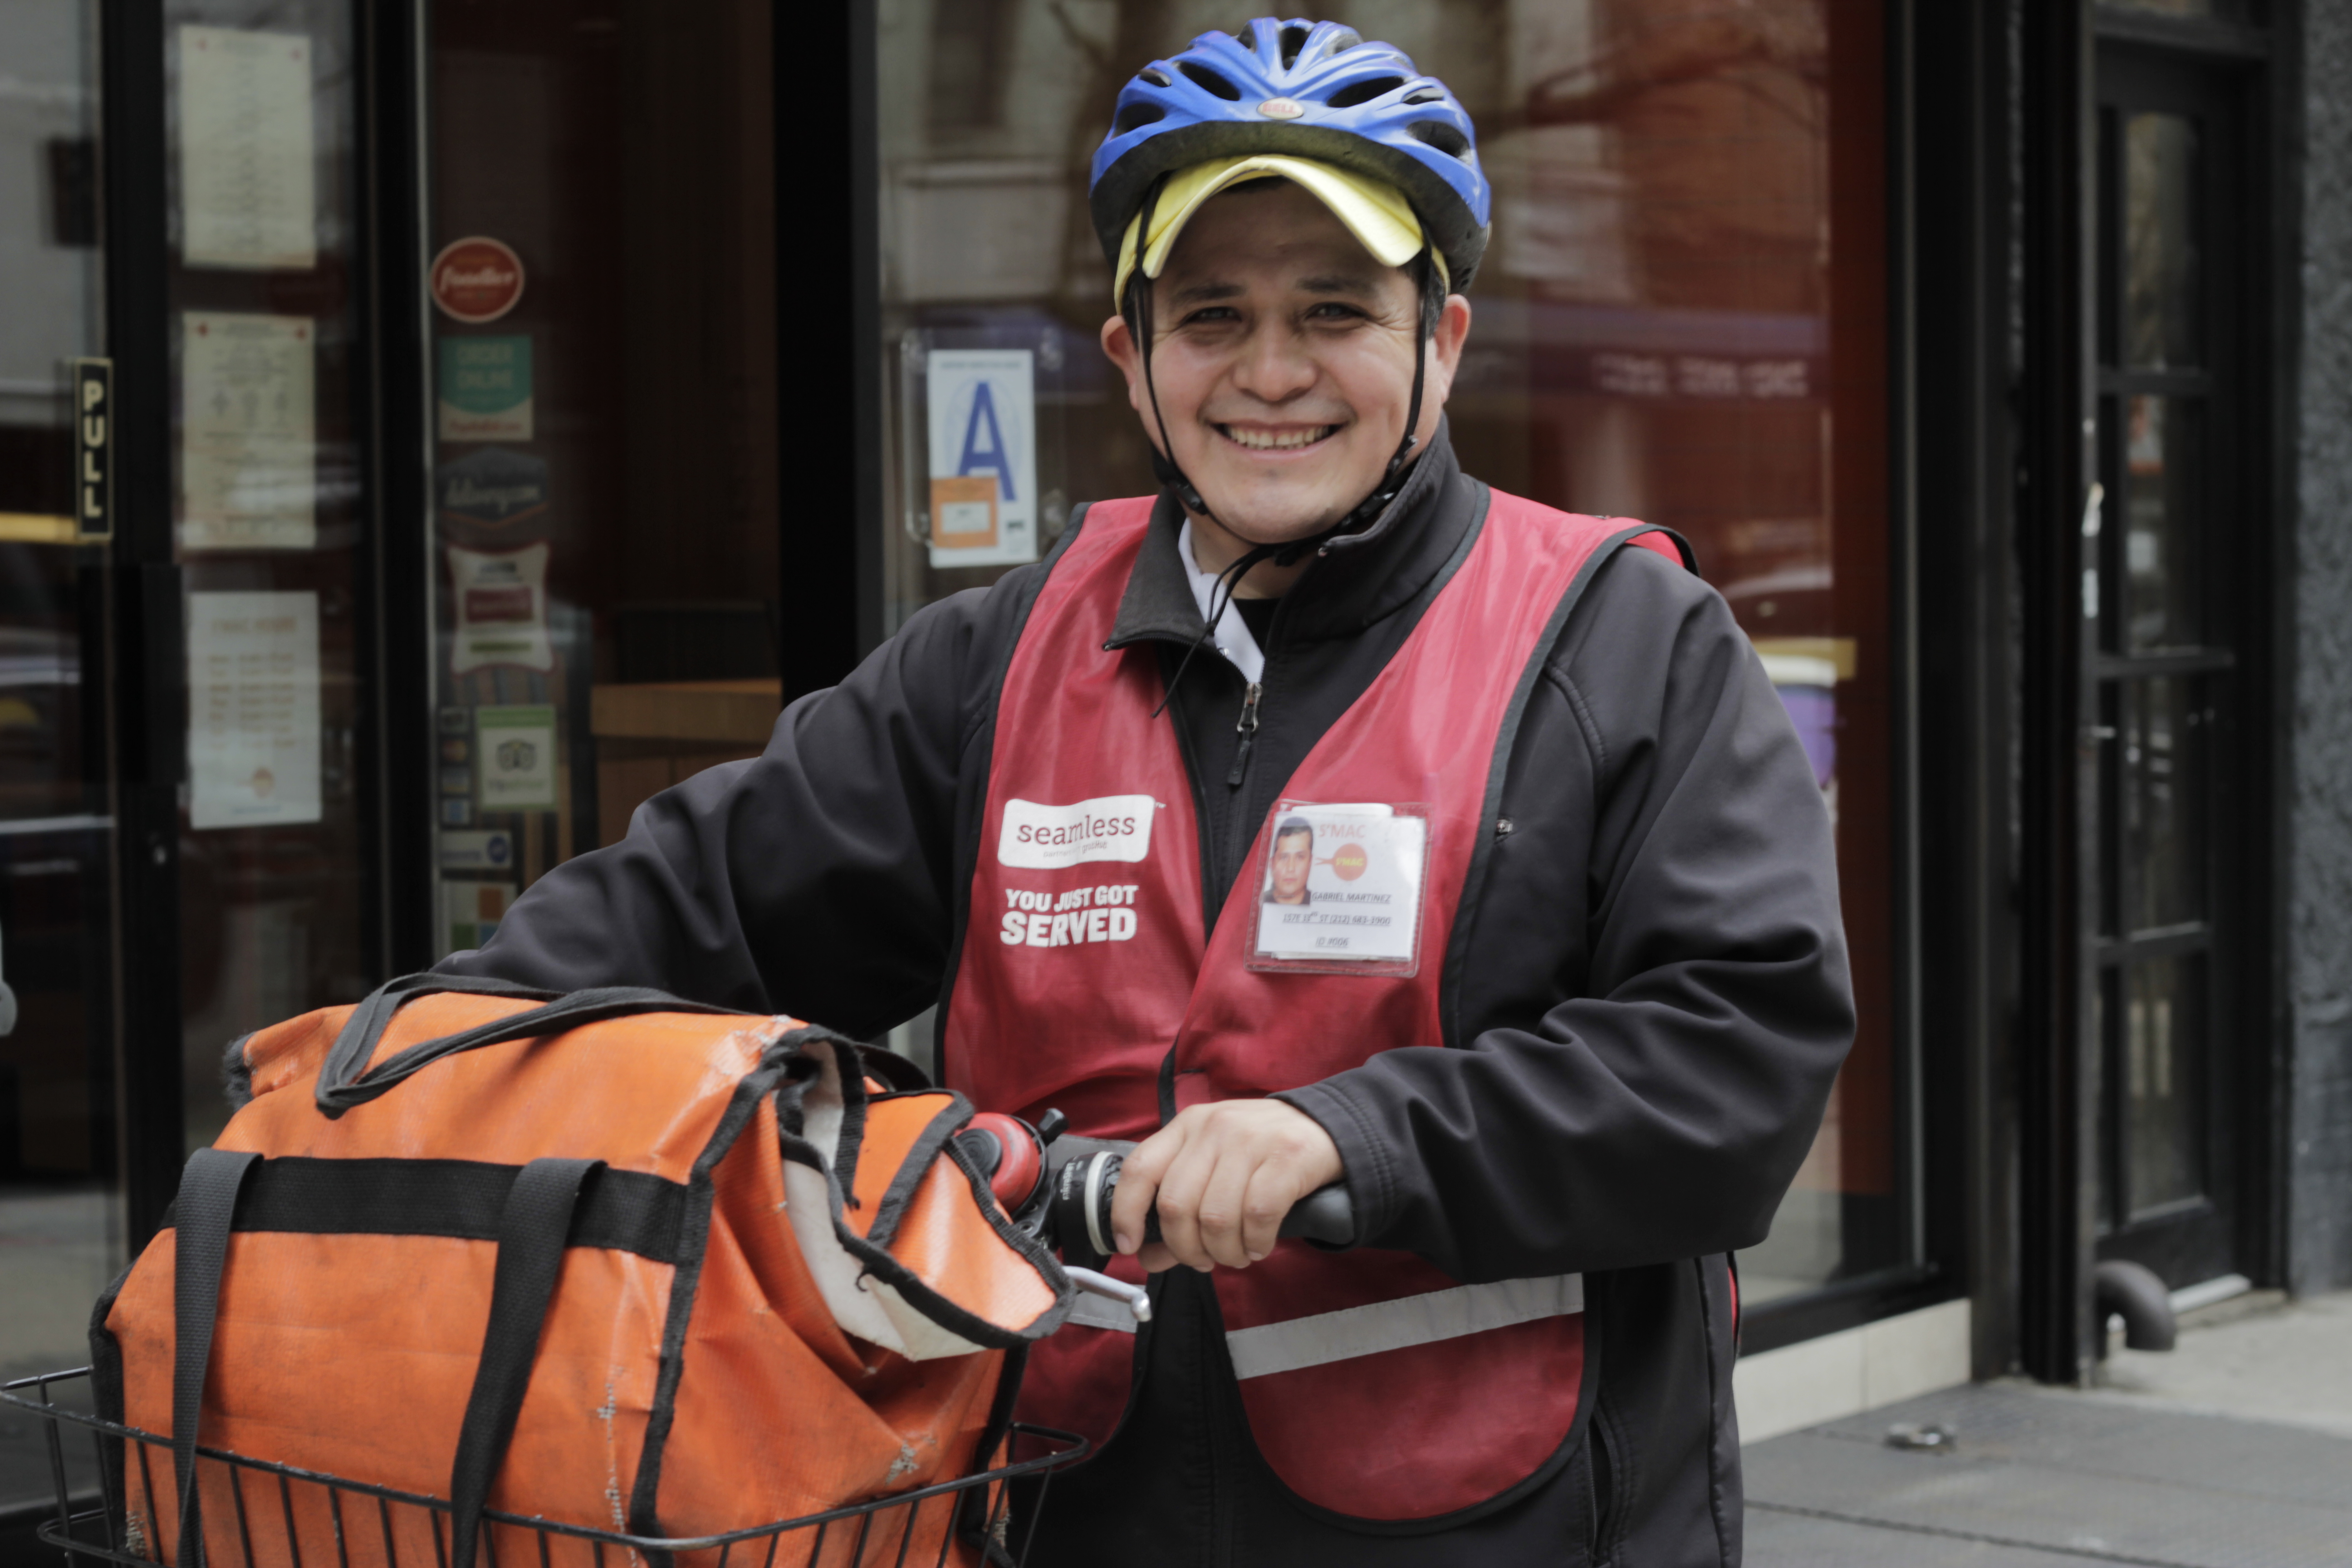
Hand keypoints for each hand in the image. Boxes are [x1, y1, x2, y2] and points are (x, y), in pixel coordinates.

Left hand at [1110, 1099, 1343, 1272]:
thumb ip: (1178, 1211)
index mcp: (1187, 1126)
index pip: (1139, 1169)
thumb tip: (1146, 1257)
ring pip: (1216, 1217)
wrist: (1326, 1126)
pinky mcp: (1286, 1157)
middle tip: (1204, 1261)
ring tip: (1236, 1255)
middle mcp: (1213, 1128)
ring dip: (1224, 1251)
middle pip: (1177, 1204)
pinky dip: (1255, 1243)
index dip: (1125, 1212)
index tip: (1129, 1245)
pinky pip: (1257, 1215)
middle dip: (1186, 1248)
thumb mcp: (1213, 1168)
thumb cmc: (1260, 1153)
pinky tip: (1259, 1245)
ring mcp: (1250, 1140)